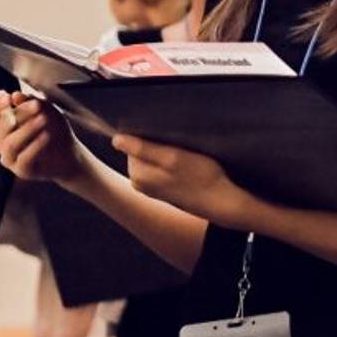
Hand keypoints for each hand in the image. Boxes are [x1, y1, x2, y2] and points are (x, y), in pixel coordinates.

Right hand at [0, 90, 85, 185]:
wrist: (71, 154)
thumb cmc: (54, 128)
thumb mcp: (46, 110)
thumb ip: (31, 102)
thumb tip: (15, 95)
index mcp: (2, 124)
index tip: (6, 96)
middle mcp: (1, 141)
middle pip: (1, 126)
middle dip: (19, 113)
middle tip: (37, 105)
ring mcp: (9, 158)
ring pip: (10, 143)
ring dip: (27, 129)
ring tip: (44, 120)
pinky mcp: (22, 170)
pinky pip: (23, 159)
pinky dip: (35, 146)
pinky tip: (46, 136)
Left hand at [112, 134, 249, 226]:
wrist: (220, 201)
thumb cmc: (201, 176)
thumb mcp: (173, 157)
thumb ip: (143, 149)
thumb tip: (116, 140)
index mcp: (137, 173)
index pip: (134, 142)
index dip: (152, 135)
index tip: (171, 138)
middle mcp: (138, 182)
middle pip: (141, 150)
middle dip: (158, 144)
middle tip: (181, 147)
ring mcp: (150, 188)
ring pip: (152, 158)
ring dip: (167, 153)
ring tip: (185, 156)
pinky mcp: (161, 190)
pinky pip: (161, 167)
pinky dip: (171, 162)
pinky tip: (185, 165)